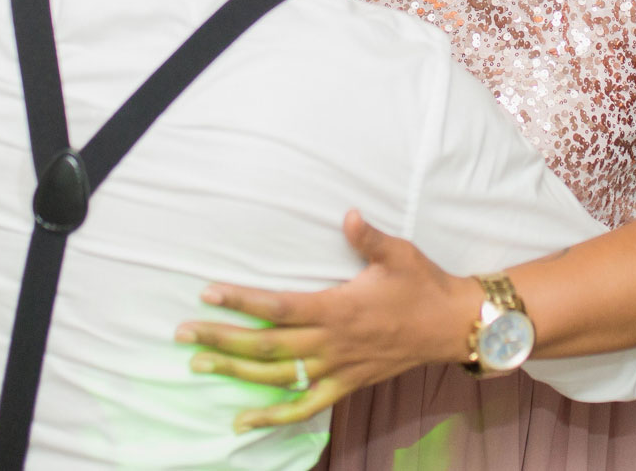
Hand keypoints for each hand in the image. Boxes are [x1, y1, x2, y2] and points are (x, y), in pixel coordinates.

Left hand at [175, 210, 480, 432]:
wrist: (451, 325)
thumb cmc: (422, 284)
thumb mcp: (398, 254)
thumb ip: (368, 238)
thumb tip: (347, 214)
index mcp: (339, 308)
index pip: (279, 307)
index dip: (242, 301)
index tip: (208, 293)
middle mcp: (333, 342)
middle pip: (267, 346)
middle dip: (222, 339)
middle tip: (184, 333)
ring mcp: (338, 368)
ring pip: (278, 378)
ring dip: (236, 372)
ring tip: (199, 363)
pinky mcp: (346, 384)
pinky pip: (304, 407)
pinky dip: (272, 417)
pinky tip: (242, 421)